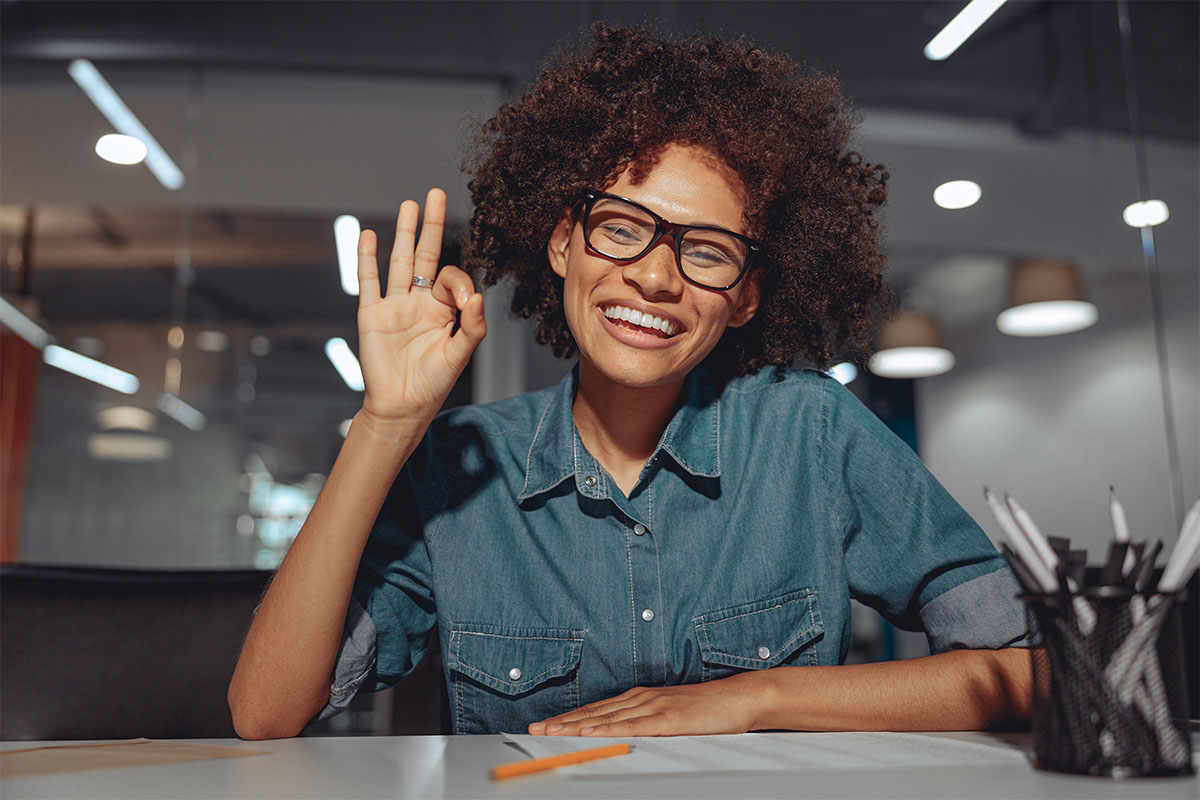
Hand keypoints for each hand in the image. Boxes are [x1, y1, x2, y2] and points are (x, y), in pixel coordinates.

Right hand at [356, 189, 485, 428]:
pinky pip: (369, 281)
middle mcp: (418, 301)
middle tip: (435, 194)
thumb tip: (476, 297)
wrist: (401, 405)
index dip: (458, 283)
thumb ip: (471, 326)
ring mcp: (393, 305)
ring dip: (404, 233)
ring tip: (409, 205)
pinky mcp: (371, 313)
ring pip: (399, 261)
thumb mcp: (459, 354)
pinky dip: (367, 258)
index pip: (451, 278)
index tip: (463, 300)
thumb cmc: (432, 383)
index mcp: (442, 310)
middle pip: (425, 255)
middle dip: (431, 225)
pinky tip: (369, 236)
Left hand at [527, 675, 762, 736]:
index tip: (546, 725)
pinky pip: (631, 726)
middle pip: (594, 713)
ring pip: (606, 718)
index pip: (597, 710)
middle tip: (535, 728)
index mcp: (640, 698)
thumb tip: (623, 737)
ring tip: (551, 732)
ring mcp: (653, 707)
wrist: (737, 698)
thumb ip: (647, 723)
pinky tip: (589, 732)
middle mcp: (641, 698)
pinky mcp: (666, 719)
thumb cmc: (707, 711)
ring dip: (576, 725)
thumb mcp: (670, 716)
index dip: (569, 718)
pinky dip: (607, 729)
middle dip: (563, 721)